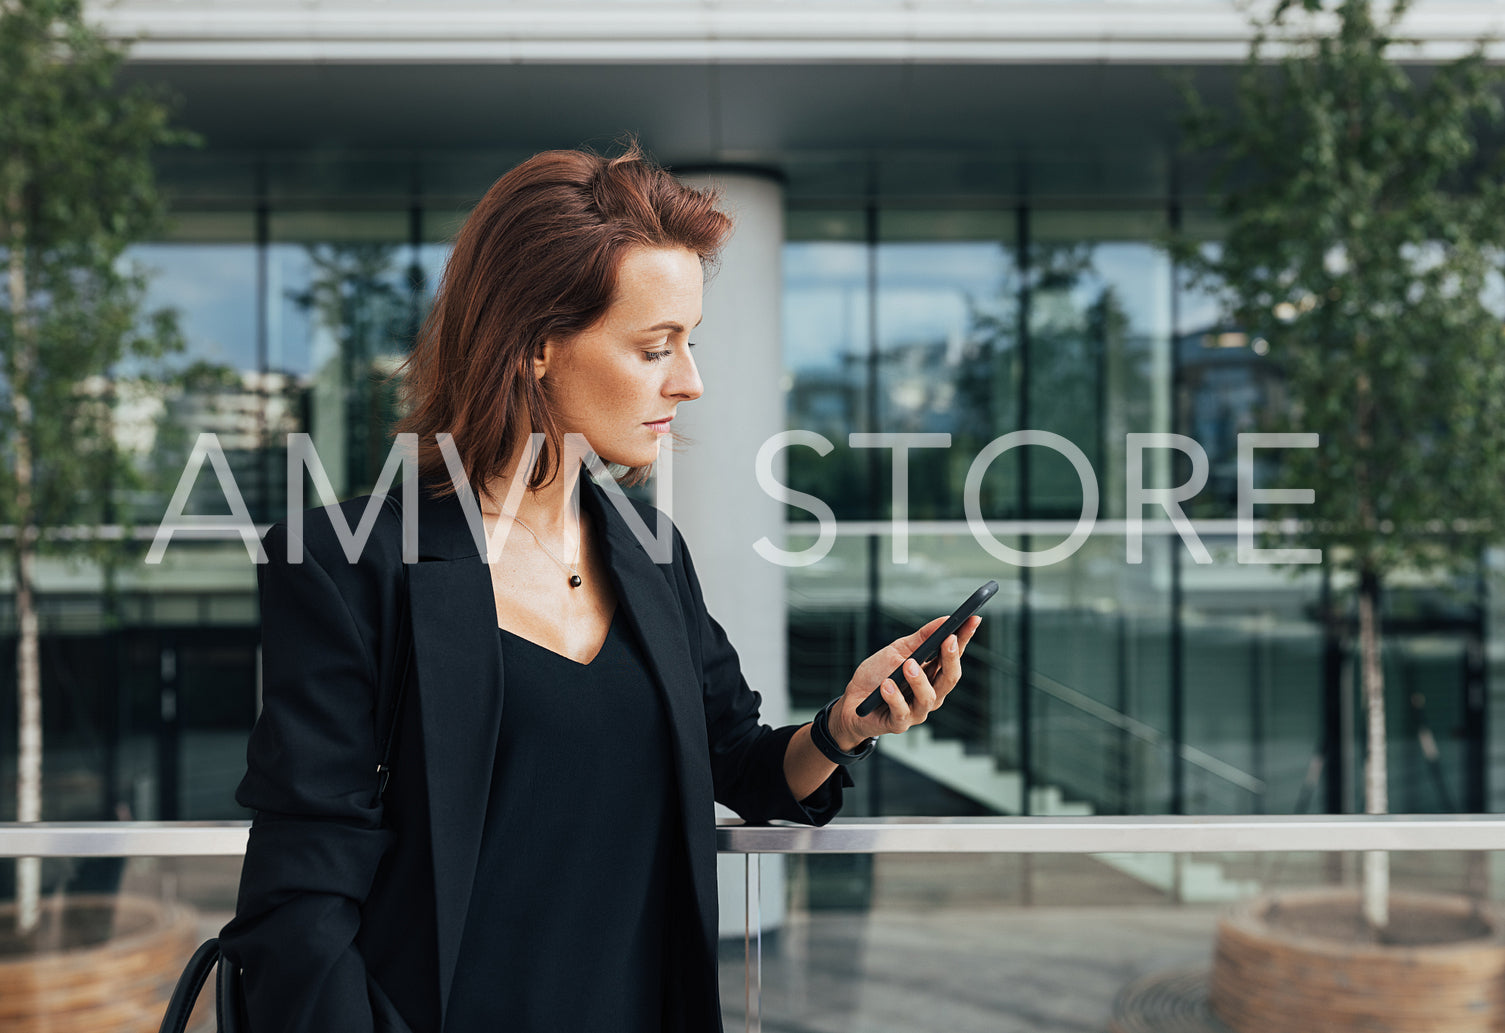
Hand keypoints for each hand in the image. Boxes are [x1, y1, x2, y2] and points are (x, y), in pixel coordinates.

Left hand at [826, 614, 981, 747]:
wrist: (851, 702)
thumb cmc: (877, 675)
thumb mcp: (898, 650)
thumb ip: (921, 638)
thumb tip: (945, 619)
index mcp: (933, 675)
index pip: (954, 655)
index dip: (965, 638)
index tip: (973, 619)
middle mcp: (931, 694)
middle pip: (950, 678)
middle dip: (951, 657)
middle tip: (948, 638)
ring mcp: (916, 711)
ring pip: (929, 697)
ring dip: (919, 679)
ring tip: (908, 664)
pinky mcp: (898, 723)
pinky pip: (901, 711)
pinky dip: (894, 697)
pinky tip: (886, 685)